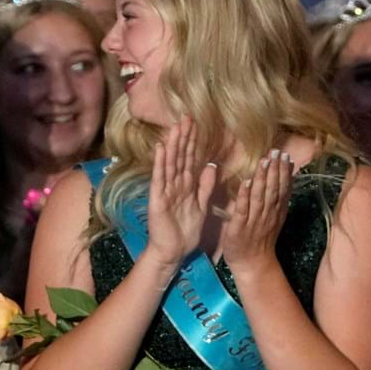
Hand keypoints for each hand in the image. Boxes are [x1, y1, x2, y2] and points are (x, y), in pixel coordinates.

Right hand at [145, 116, 216, 266]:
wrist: (173, 252)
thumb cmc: (186, 231)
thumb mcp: (201, 206)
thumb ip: (205, 186)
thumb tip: (212, 165)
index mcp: (187, 185)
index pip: (191, 159)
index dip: (194, 142)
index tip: (197, 124)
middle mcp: (175, 184)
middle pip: (181, 157)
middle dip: (184, 138)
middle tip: (186, 117)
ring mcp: (165, 190)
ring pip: (171, 163)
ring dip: (173, 145)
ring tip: (175, 127)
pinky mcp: (158, 199)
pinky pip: (160, 179)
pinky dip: (160, 163)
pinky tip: (161, 149)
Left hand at [218, 150, 294, 271]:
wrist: (253, 264)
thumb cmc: (260, 239)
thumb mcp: (274, 218)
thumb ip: (276, 198)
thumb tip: (280, 176)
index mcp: (276, 211)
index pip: (282, 188)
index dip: (284, 172)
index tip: (285, 155)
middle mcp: (267, 214)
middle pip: (273, 189)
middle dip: (275, 170)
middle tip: (276, 152)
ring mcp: (254, 221)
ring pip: (260, 197)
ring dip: (262, 178)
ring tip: (264, 161)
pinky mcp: (239, 228)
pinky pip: (242, 210)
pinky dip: (245, 196)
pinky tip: (246, 182)